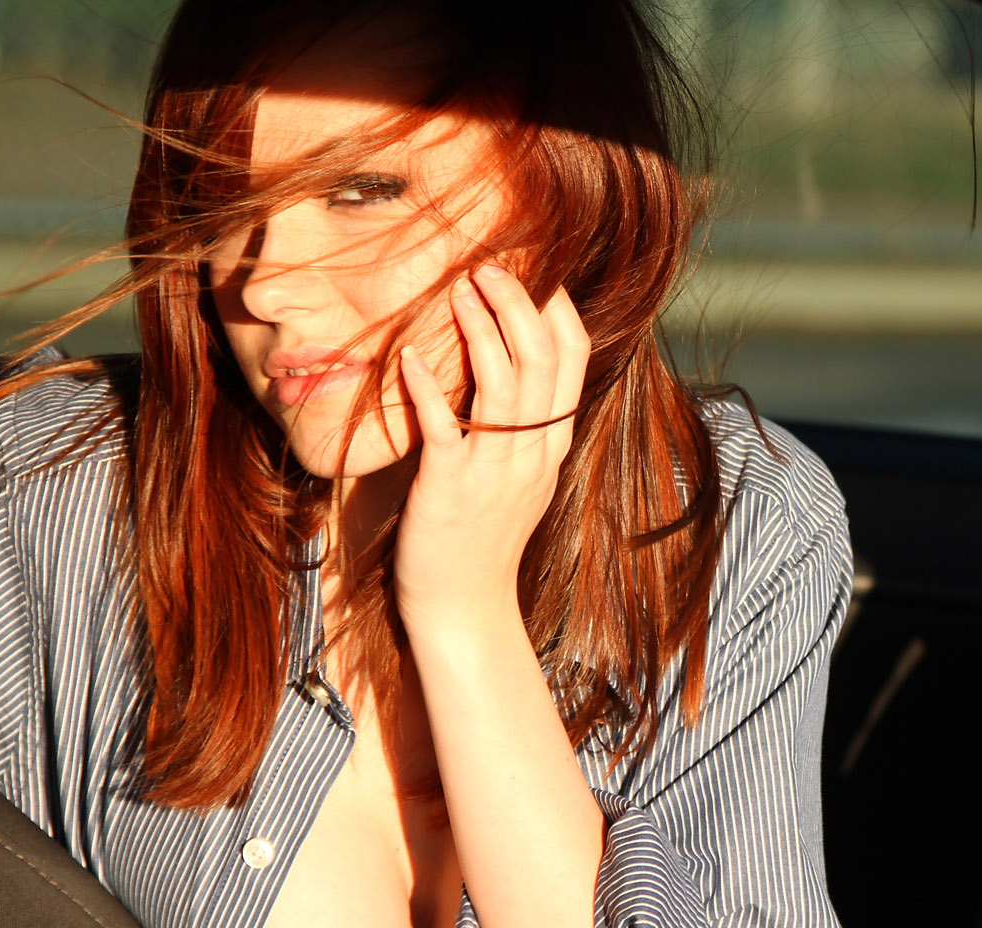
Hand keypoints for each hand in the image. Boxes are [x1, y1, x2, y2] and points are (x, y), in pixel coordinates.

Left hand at [393, 264, 588, 637]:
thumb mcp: (518, 476)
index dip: (557, 308)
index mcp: (551, 445)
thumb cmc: (482, 539)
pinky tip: (408, 359)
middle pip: (542, 360)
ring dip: (482, 330)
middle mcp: (532, 453)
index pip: (573, 361)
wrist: (464, 608)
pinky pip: (445, 430)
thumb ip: (521, 425)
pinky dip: (429, 389)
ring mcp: (495, 471)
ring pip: (504, 385)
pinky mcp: (450, 490)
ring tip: (460, 289)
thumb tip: (508, 367)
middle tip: (487, 265)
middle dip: (518, 303)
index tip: (534, 269)